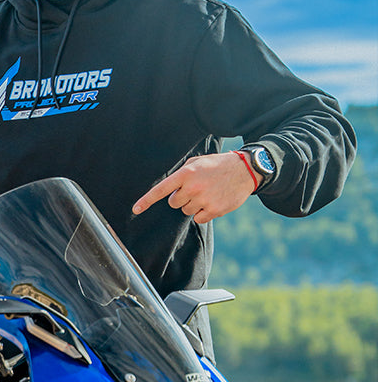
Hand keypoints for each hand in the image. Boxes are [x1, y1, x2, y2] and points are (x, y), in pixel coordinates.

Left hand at [132, 152, 256, 225]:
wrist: (246, 169)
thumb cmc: (218, 165)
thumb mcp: (197, 162)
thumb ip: (181, 174)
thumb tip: (169, 189)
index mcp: (186, 173)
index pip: (161, 190)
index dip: (147, 201)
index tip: (135, 210)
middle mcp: (193, 187)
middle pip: (174, 203)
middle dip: (182, 198)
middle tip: (197, 189)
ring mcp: (204, 199)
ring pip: (186, 211)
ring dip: (194, 205)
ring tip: (209, 192)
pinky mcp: (214, 210)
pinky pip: (198, 219)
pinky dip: (204, 213)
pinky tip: (214, 201)